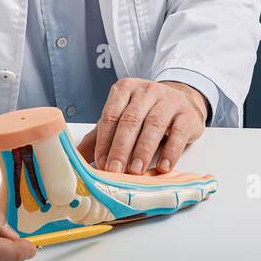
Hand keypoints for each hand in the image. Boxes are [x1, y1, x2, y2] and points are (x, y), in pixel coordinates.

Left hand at [77, 79, 208, 174]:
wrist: (182, 100)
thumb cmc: (146, 112)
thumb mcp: (121, 118)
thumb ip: (99, 136)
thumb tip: (74, 157)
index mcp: (124, 89)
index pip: (111, 115)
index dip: (104, 141)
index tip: (100, 163)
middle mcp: (146, 91)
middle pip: (130, 120)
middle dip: (121, 148)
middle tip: (114, 170)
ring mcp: (169, 100)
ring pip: (153, 125)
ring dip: (143, 150)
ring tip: (135, 171)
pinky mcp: (187, 114)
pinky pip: (178, 133)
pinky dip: (170, 152)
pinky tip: (163, 167)